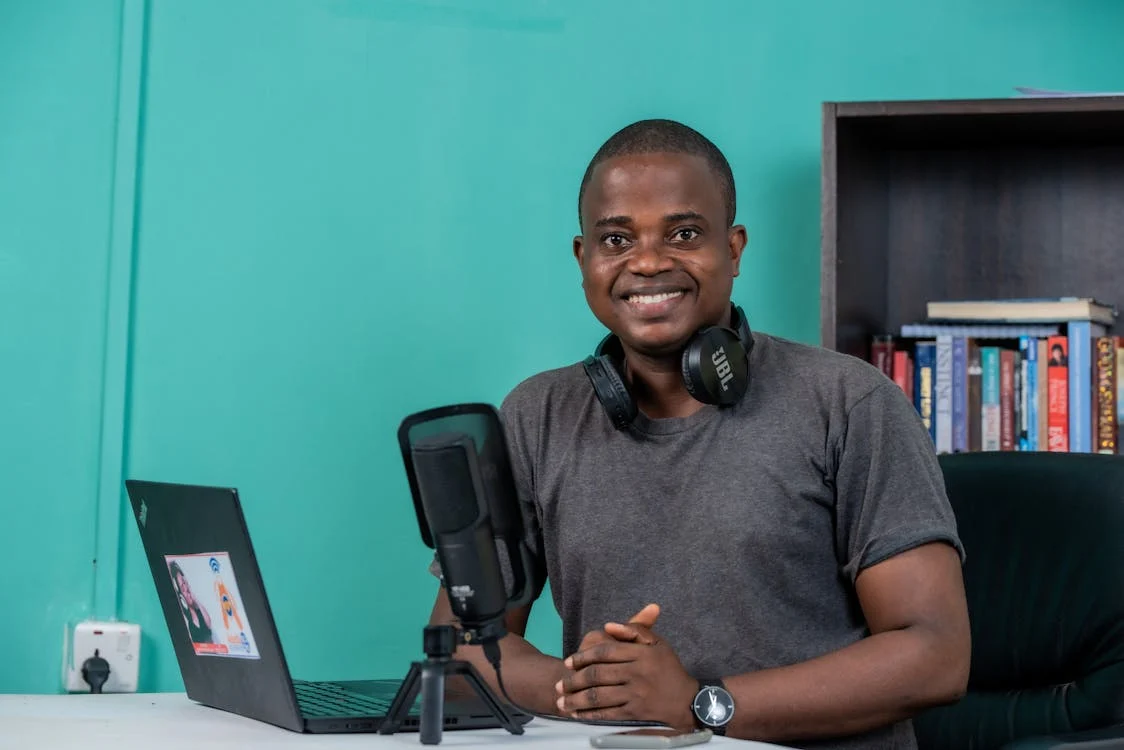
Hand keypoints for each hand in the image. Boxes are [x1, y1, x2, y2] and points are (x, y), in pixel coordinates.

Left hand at [555, 606, 696, 728]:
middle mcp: (636, 673)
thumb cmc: (669, 669)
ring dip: (576, 699)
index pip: (604, 652)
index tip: (569, 661)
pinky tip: (578, 714)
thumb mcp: (658, 643)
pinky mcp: (634, 713)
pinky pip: (607, 713)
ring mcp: (635, 694)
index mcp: (640, 654)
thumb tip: (608, 626)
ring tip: (562, 700)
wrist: (686, 700)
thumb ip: (634, 630)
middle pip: (597, 675)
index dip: (583, 656)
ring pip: (598, 696)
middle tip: (559, 684)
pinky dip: (589, 714)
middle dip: (574, 680)